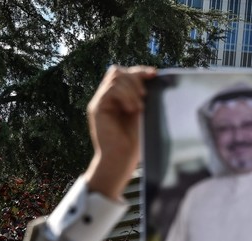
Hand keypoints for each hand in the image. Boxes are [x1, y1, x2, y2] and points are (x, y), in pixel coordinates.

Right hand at [84, 65, 156, 199]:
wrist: (122, 159)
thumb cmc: (135, 142)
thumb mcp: (144, 115)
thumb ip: (144, 98)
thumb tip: (155, 78)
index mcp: (120, 97)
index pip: (125, 73)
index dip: (140, 70)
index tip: (155, 74)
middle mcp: (108, 97)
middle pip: (118, 71)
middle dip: (135, 78)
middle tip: (145, 96)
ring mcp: (101, 102)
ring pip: (115, 77)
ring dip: (131, 89)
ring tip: (139, 107)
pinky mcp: (96, 108)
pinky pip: (110, 90)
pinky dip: (125, 96)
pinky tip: (132, 109)